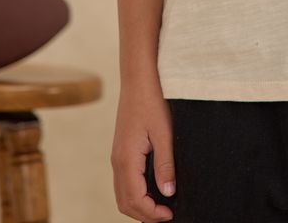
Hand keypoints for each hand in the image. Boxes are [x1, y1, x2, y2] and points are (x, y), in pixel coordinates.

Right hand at [112, 80, 175, 220]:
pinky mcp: (120, 150)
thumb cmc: (152, 101)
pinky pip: (123, 181)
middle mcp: (117, 161)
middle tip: (167, 215)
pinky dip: (134, 193)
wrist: (138, 78)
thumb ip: (165, 164)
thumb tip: (168, 193)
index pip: (135, 200)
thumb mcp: (164, 133)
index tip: (171, 214)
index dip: (152, 213)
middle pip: (125, 203)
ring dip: (138, 205)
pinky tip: (151, 189)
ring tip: (161, 206)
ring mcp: (117, 156)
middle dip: (144, 214)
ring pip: (122, 194)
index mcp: (127, 159)